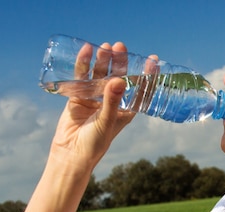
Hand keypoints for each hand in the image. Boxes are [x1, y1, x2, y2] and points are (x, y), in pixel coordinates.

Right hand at [51, 42, 137, 167]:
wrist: (71, 153)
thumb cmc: (95, 143)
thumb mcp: (106, 122)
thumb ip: (112, 101)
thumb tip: (120, 80)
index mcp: (126, 110)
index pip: (139, 89)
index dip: (147, 74)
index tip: (153, 59)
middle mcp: (112, 102)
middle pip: (119, 77)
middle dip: (121, 62)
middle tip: (121, 46)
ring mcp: (95, 98)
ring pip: (101, 75)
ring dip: (103, 61)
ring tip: (106, 47)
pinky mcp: (79, 97)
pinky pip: (82, 77)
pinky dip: (84, 64)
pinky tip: (86, 51)